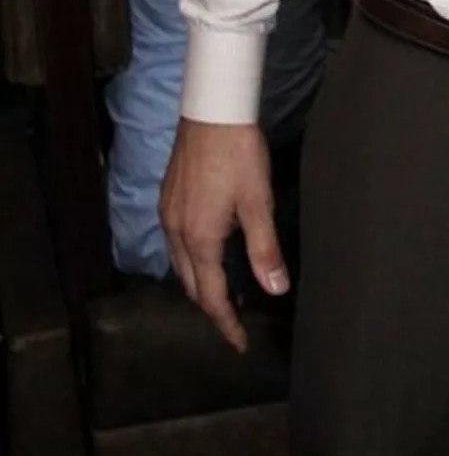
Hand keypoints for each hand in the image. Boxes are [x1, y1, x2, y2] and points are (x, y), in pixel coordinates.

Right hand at [160, 119, 287, 352]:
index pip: (211, 296)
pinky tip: (207, 255)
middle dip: (211, 308)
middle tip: (234, 323)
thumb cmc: (239, 154)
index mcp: (199, 238)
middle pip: (191, 285)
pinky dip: (192, 261)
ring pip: (180, 266)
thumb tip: (275, 290)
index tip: (240, 343)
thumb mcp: (259, 202)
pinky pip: (175, 245)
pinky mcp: (167, 199)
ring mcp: (167, 215)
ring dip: (200, 285)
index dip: (226, 323)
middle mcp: (175, 232)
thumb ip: (264, 249)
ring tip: (225, 295)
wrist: (212, 112)